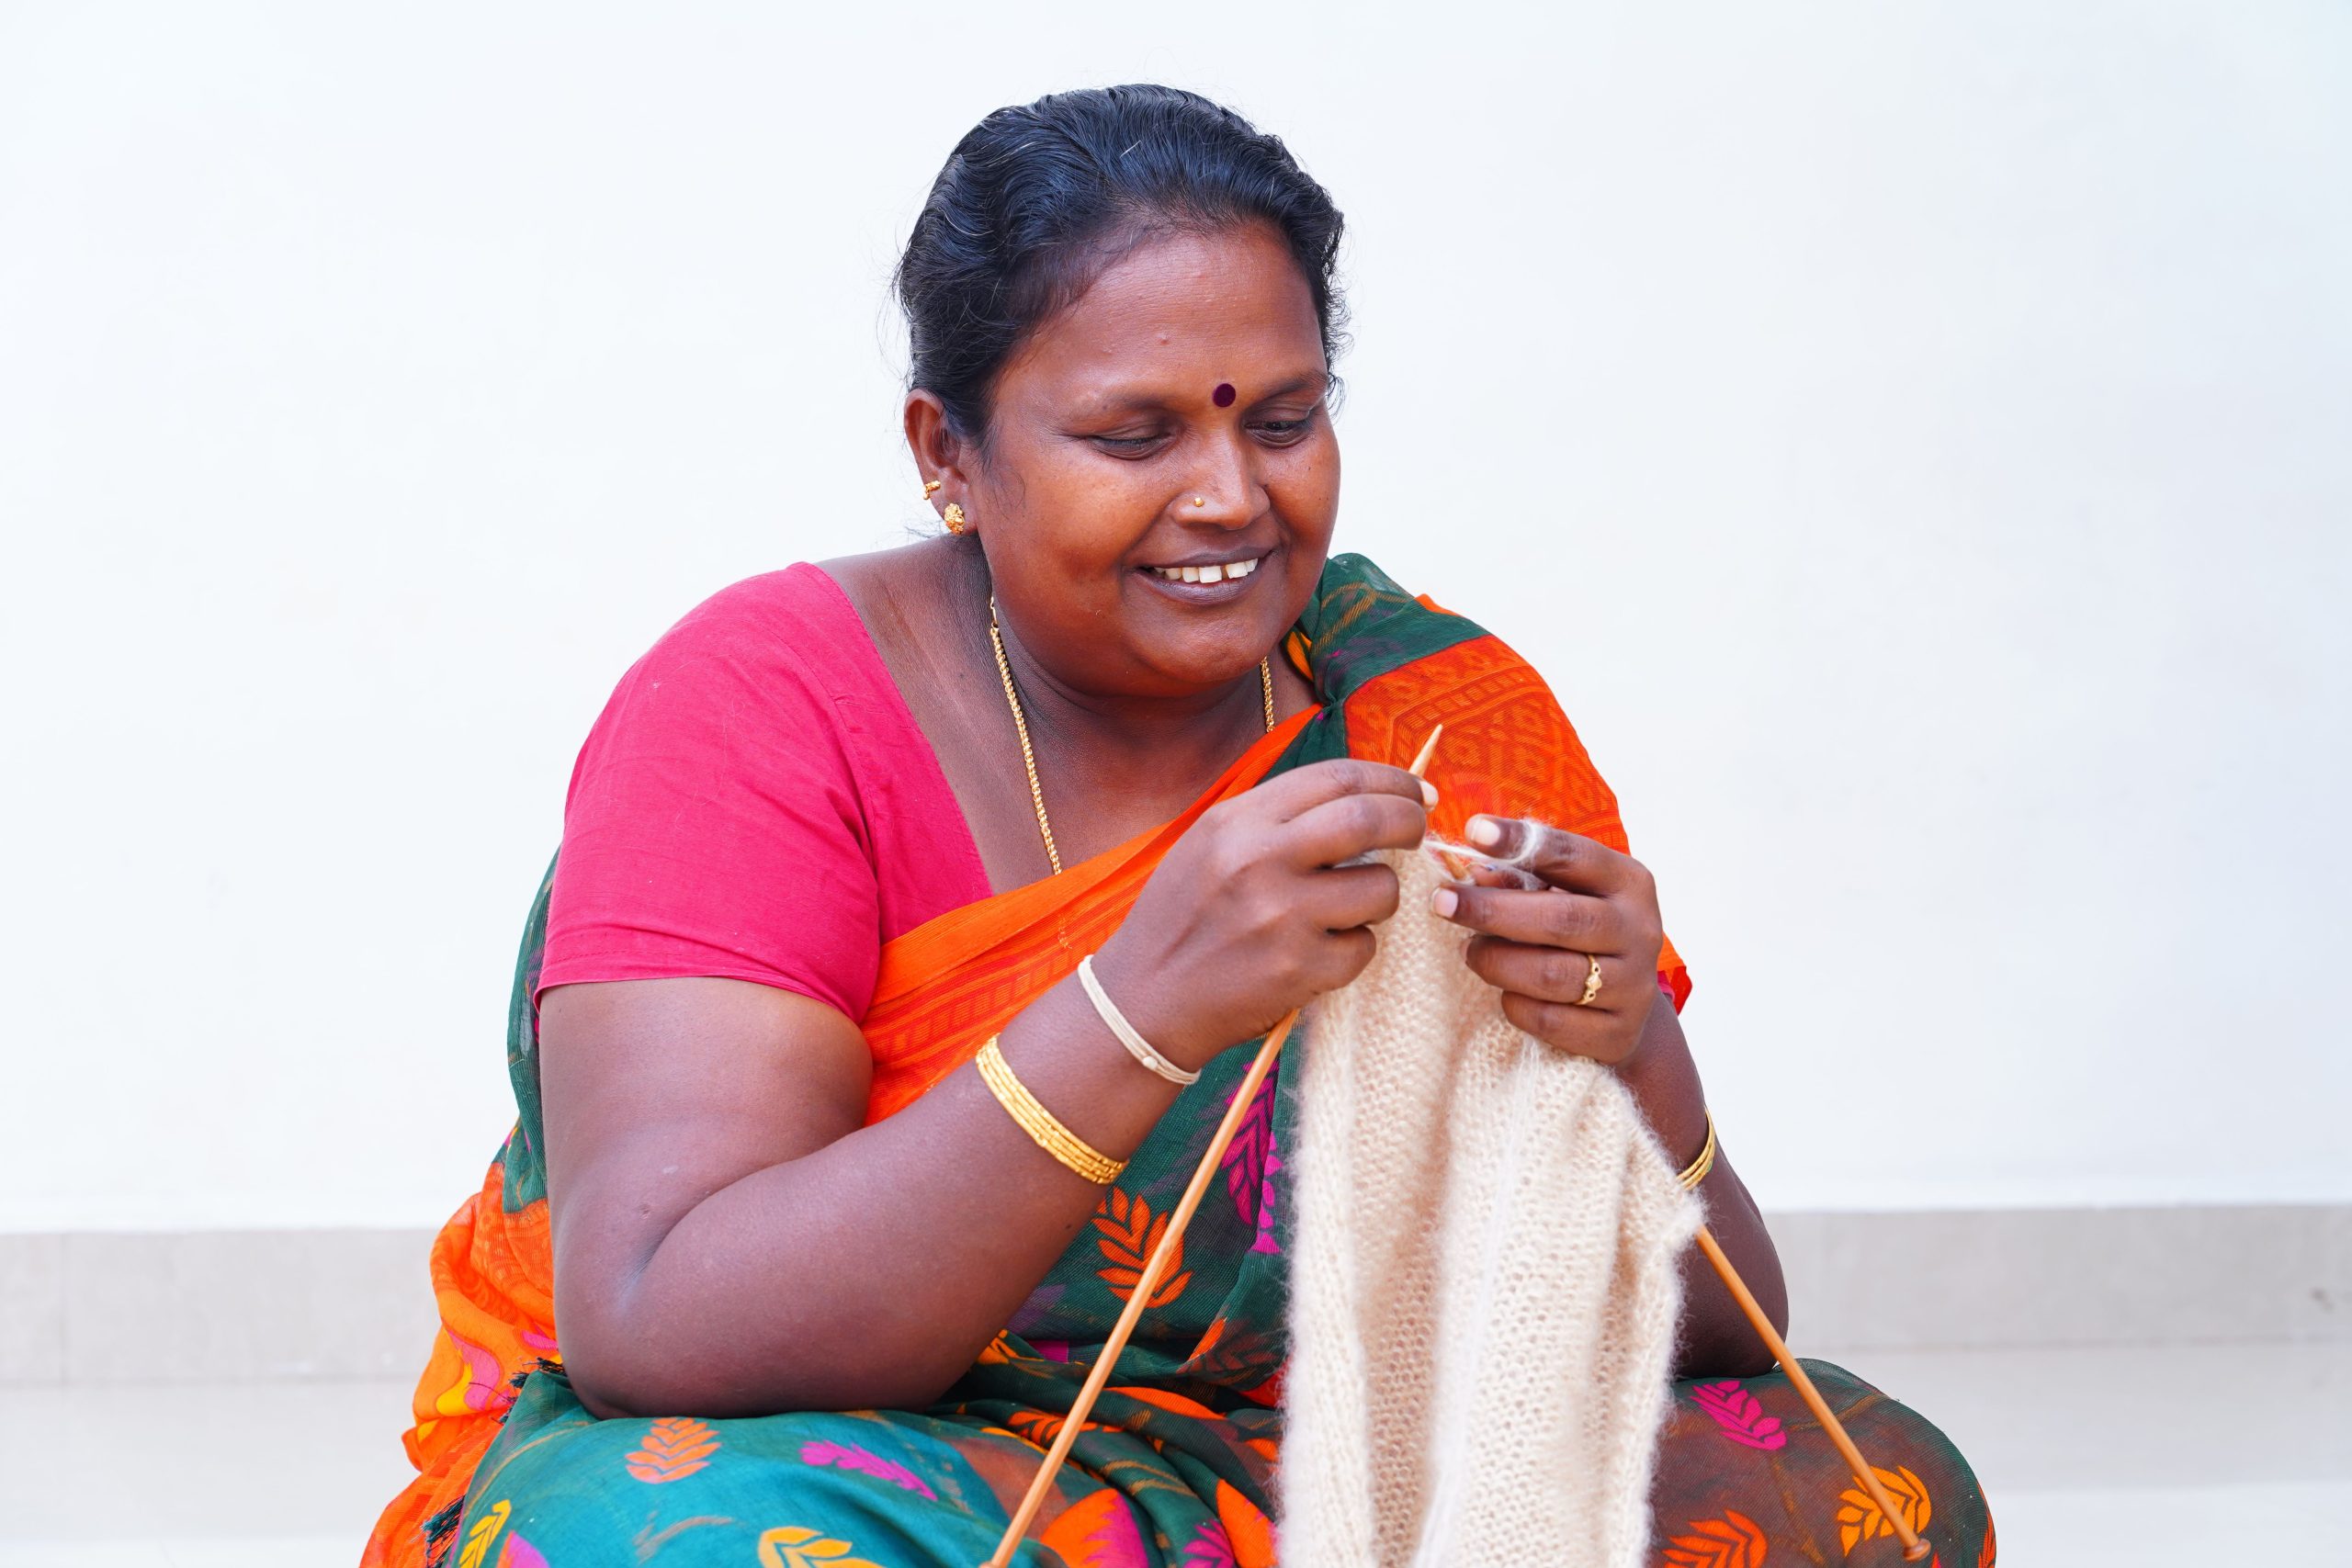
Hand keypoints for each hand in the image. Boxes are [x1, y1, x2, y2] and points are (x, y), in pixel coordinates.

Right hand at [1093, 759, 1433, 1068]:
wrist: (1144, 998)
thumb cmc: (1184, 916)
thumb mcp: (1211, 844)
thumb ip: (1276, 818)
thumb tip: (1364, 797)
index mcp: (1238, 821)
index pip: (1336, 777)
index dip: (1389, 779)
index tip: (1414, 790)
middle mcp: (1260, 859)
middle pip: (1369, 819)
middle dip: (1410, 821)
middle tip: (1418, 831)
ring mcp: (1282, 916)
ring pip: (1380, 888)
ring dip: (1380, 894)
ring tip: (1350, 907)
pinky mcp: (1299, 968)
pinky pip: (1364, 946)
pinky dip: (1355, 947)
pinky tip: (1321, 952)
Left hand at [1430, 815, 1664, 1065]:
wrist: (1625, 1007)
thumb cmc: (1580, 934)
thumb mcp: (1563, 895)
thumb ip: (1523, 880)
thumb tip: (1475, 873)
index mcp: (1629, 883)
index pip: (1574, 855)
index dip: (1522, 843)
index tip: (1474, 832)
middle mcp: (1641, 932)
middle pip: (1561, 919)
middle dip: (1492, 910)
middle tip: (1442, 902)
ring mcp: (1634, 987)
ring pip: (1552, 975)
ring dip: (1497, 961)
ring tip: (1469, 951)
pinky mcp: (1617, 1034)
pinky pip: (1549, 1020)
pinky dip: (1515, 1004)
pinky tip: (1503, 991)